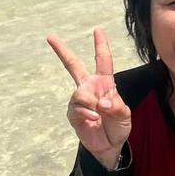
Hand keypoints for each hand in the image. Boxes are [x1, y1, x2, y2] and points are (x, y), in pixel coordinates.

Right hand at [47, 28, 131, 169]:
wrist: (110, 145)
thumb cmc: (119, 126)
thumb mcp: (125, 115)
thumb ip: (116, 106)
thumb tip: (102, 102)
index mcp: (104, 83)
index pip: (103, 61)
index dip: (100, 45)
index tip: (97, 30)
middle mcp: (89, 87)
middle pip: (73, 65)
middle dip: (62, 50)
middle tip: (50, 36)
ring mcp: (79, 100)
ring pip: (80, 94)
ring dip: (91, 104)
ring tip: (100, 115)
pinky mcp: (72, 113)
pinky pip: (77, 109)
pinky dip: (87, 114)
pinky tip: (93, 120)